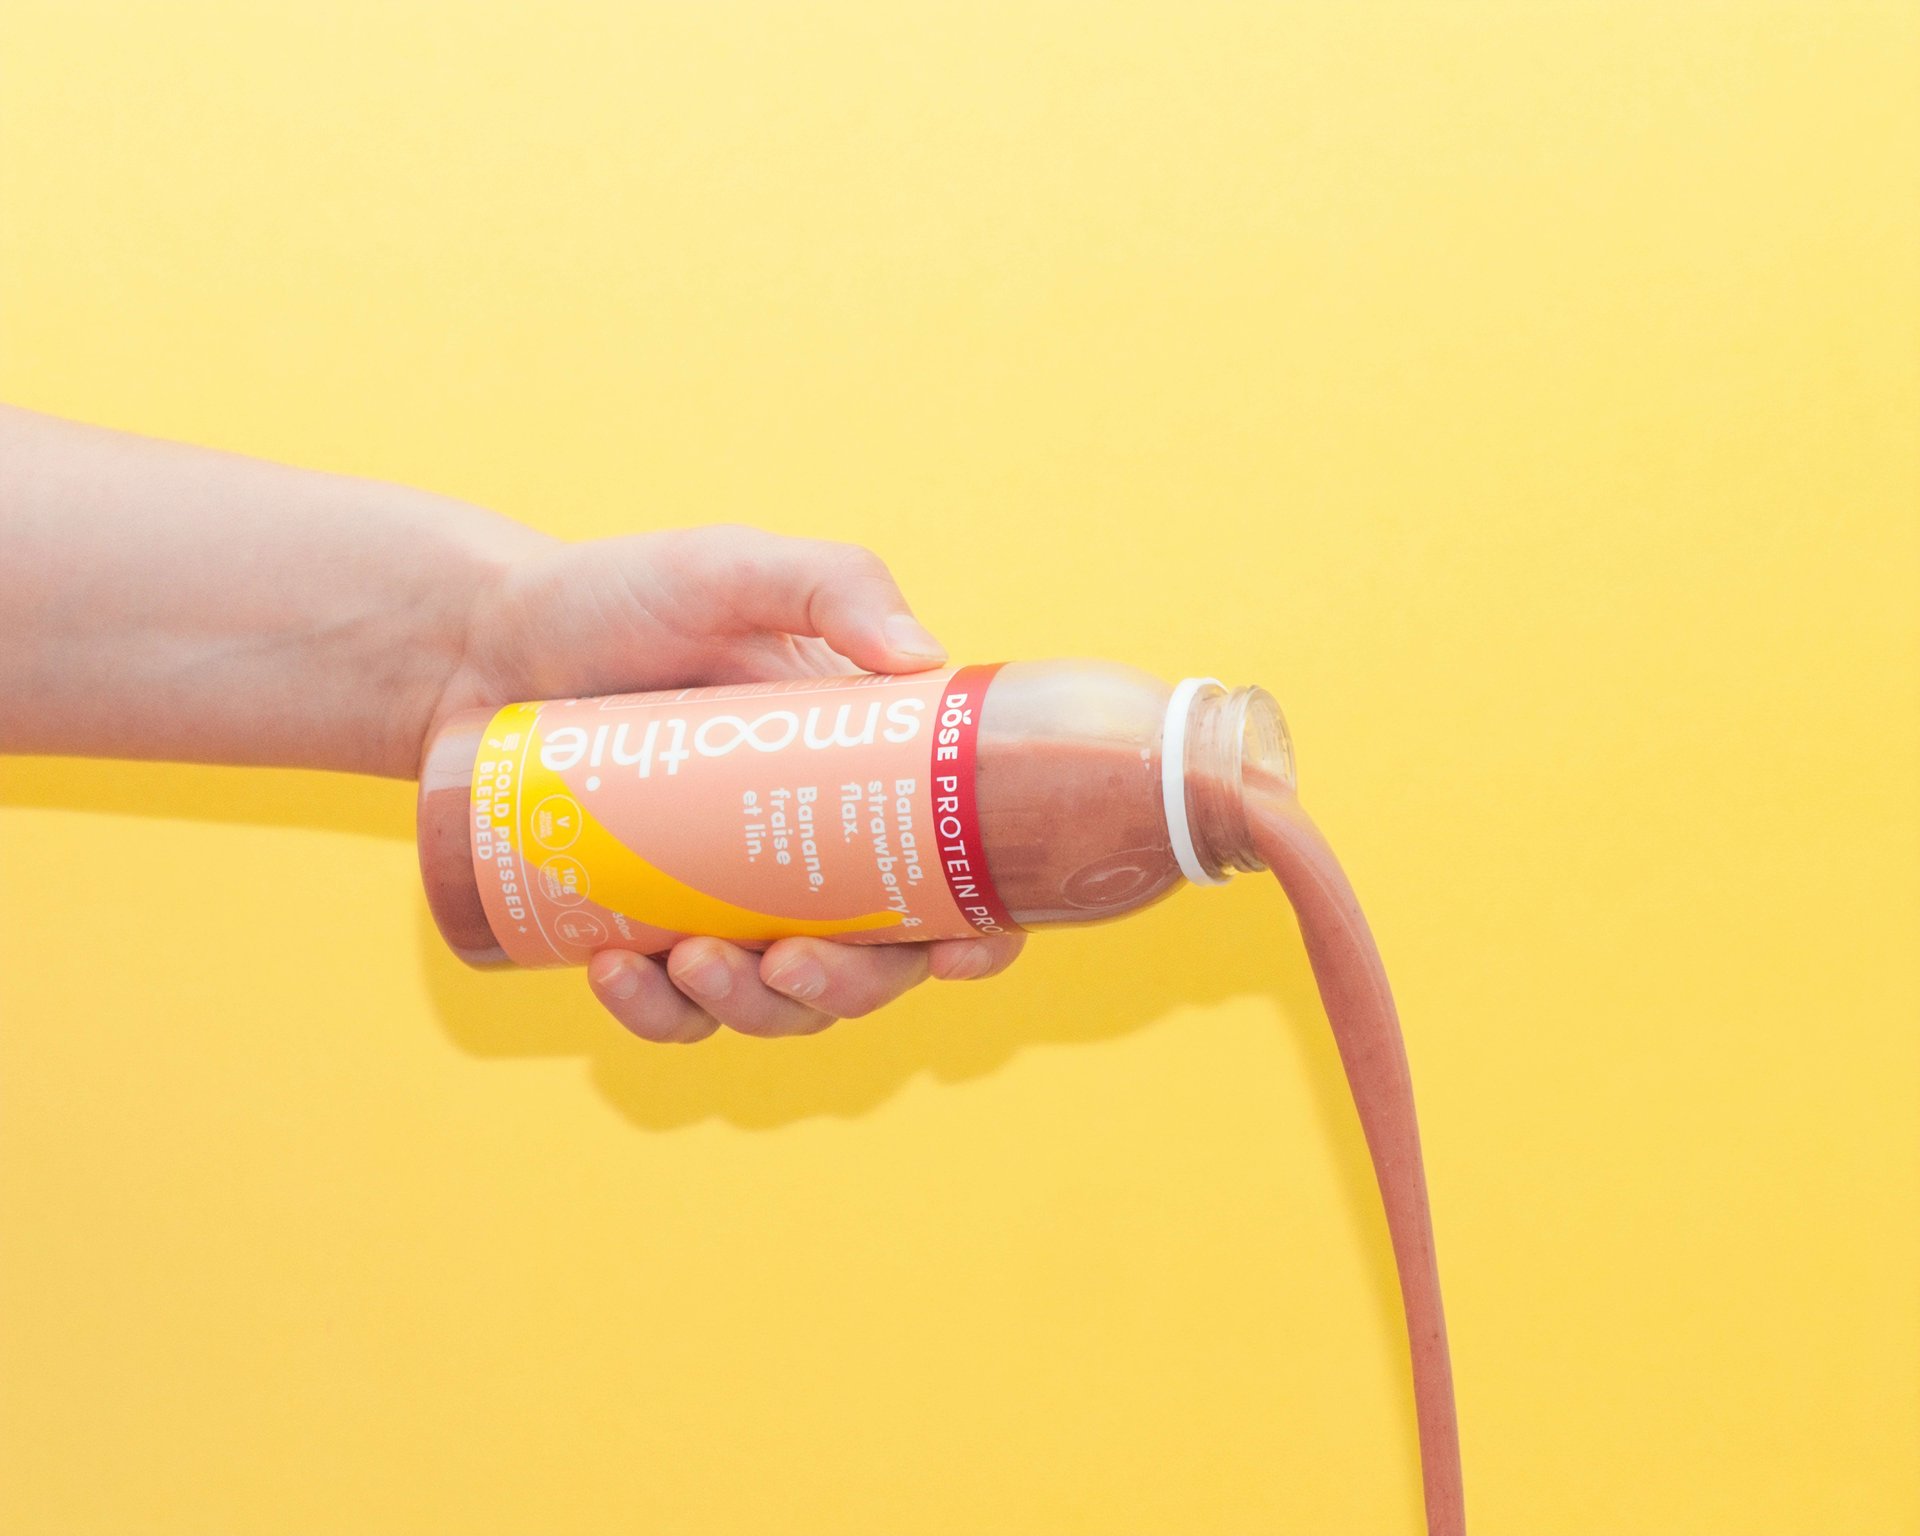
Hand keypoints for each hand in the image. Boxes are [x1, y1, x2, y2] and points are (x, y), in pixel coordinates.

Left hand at [429, 524, 1025, 1042]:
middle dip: (846, 988)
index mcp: (866, 779)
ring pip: (780, 1004)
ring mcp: (732, 904)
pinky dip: (654, 1012)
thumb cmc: (622, 597)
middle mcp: (813, 856)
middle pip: (876, 965)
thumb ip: (835, 583)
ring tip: (685, 965)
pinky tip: (613, 970)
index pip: (952, 876)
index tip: (957, 950)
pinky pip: (674, 1009)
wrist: (482, 642)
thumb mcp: (732, 569)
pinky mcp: (650, 932)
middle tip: (790, 963)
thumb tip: (925, 659)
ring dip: (750, 1011)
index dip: (980, 932)